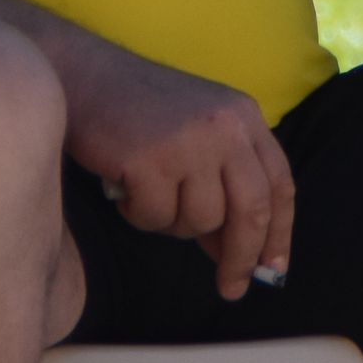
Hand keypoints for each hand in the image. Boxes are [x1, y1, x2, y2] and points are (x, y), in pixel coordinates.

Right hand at [52, 42, 295, 300]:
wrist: (82, 74)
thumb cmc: (138, 113)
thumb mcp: (196, 137)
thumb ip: (222, 187)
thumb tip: (235, 254)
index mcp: (244, 118)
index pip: (279, 185)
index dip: (279, 233)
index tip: (272, 269)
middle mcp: (225, 127)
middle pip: (252, 211)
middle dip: (241, 257)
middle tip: (230, 288)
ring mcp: (189, 142)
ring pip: (200, 221)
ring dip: (171, 223)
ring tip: (147, 193)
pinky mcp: (151, 159)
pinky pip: (155, 218)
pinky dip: (138, 213)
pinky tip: (124, 185)